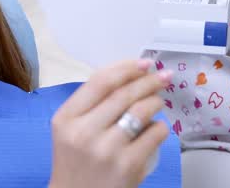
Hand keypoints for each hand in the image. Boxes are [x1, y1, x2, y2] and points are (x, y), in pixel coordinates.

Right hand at [49, 59, 171, 187]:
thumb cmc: (76, 161)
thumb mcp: (69, 129)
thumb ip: (91, 104)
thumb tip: (130, 76)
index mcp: (66, 118)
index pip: (100, 81)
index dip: (126, 68)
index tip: (144, 63)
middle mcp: (84, 132)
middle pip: (123, 94)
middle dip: (148, 80)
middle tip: (163, 76)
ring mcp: (107, 150)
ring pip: (141, 111)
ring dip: (156, 101)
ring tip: (159, 101)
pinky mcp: (129, 166)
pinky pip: (154, 134)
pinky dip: (161, 126)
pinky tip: (157, 127)